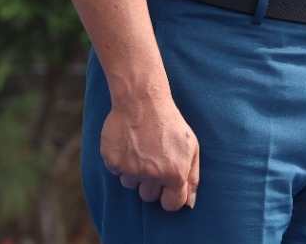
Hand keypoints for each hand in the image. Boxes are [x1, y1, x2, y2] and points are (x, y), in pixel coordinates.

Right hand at [100, 95, 199, 212]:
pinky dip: (121, 161)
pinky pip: (117, 172)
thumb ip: (192, 177)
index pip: (172, 204)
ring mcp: (131, 169)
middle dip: (151, 183)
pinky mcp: (113, 162)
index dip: (170, 197)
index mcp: (175, 173)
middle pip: (148, 197)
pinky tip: (128, 143)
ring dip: (135, 172)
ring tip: (141, 148)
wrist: (141, 101)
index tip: (167, 188)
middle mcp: (152, 175)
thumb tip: (189, 204)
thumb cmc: (169, 124)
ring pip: (131, 185)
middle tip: (153, 160)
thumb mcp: (191, 146)